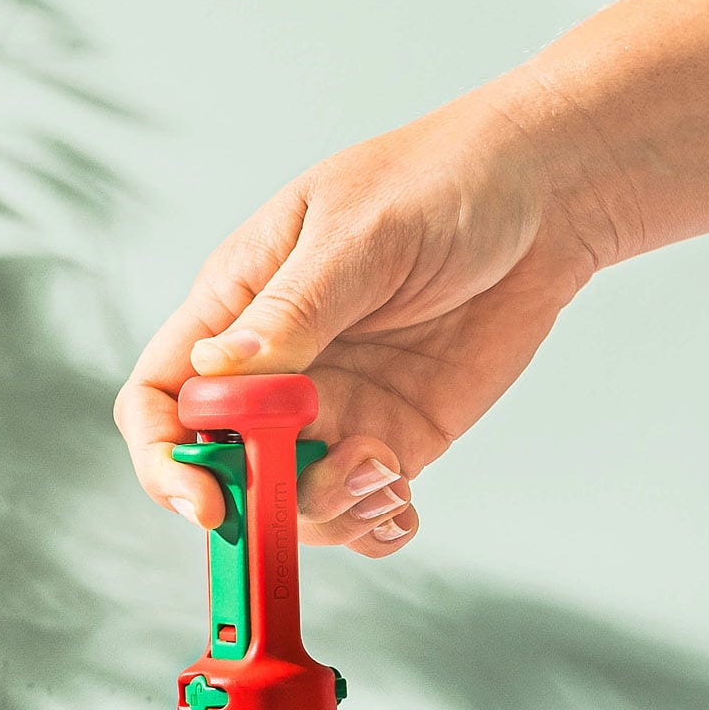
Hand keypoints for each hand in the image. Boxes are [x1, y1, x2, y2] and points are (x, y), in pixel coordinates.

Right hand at [114, 88, 606, 557]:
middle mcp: (273, 371)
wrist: (548, 194)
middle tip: (332, 478)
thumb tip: (218, 371)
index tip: (208, 500)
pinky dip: (375, 528)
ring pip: (290, 502)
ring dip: (330, 513)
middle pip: (222, 468)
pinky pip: (360, 507)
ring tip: (386, 472)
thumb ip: (292, 312)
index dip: (164, 458)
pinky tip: (403, 504)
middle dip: (261, 500)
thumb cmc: (440, 180)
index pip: (160, 397)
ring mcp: (331, 410)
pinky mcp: (391, 436)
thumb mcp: (360, 236)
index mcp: (237, 307)